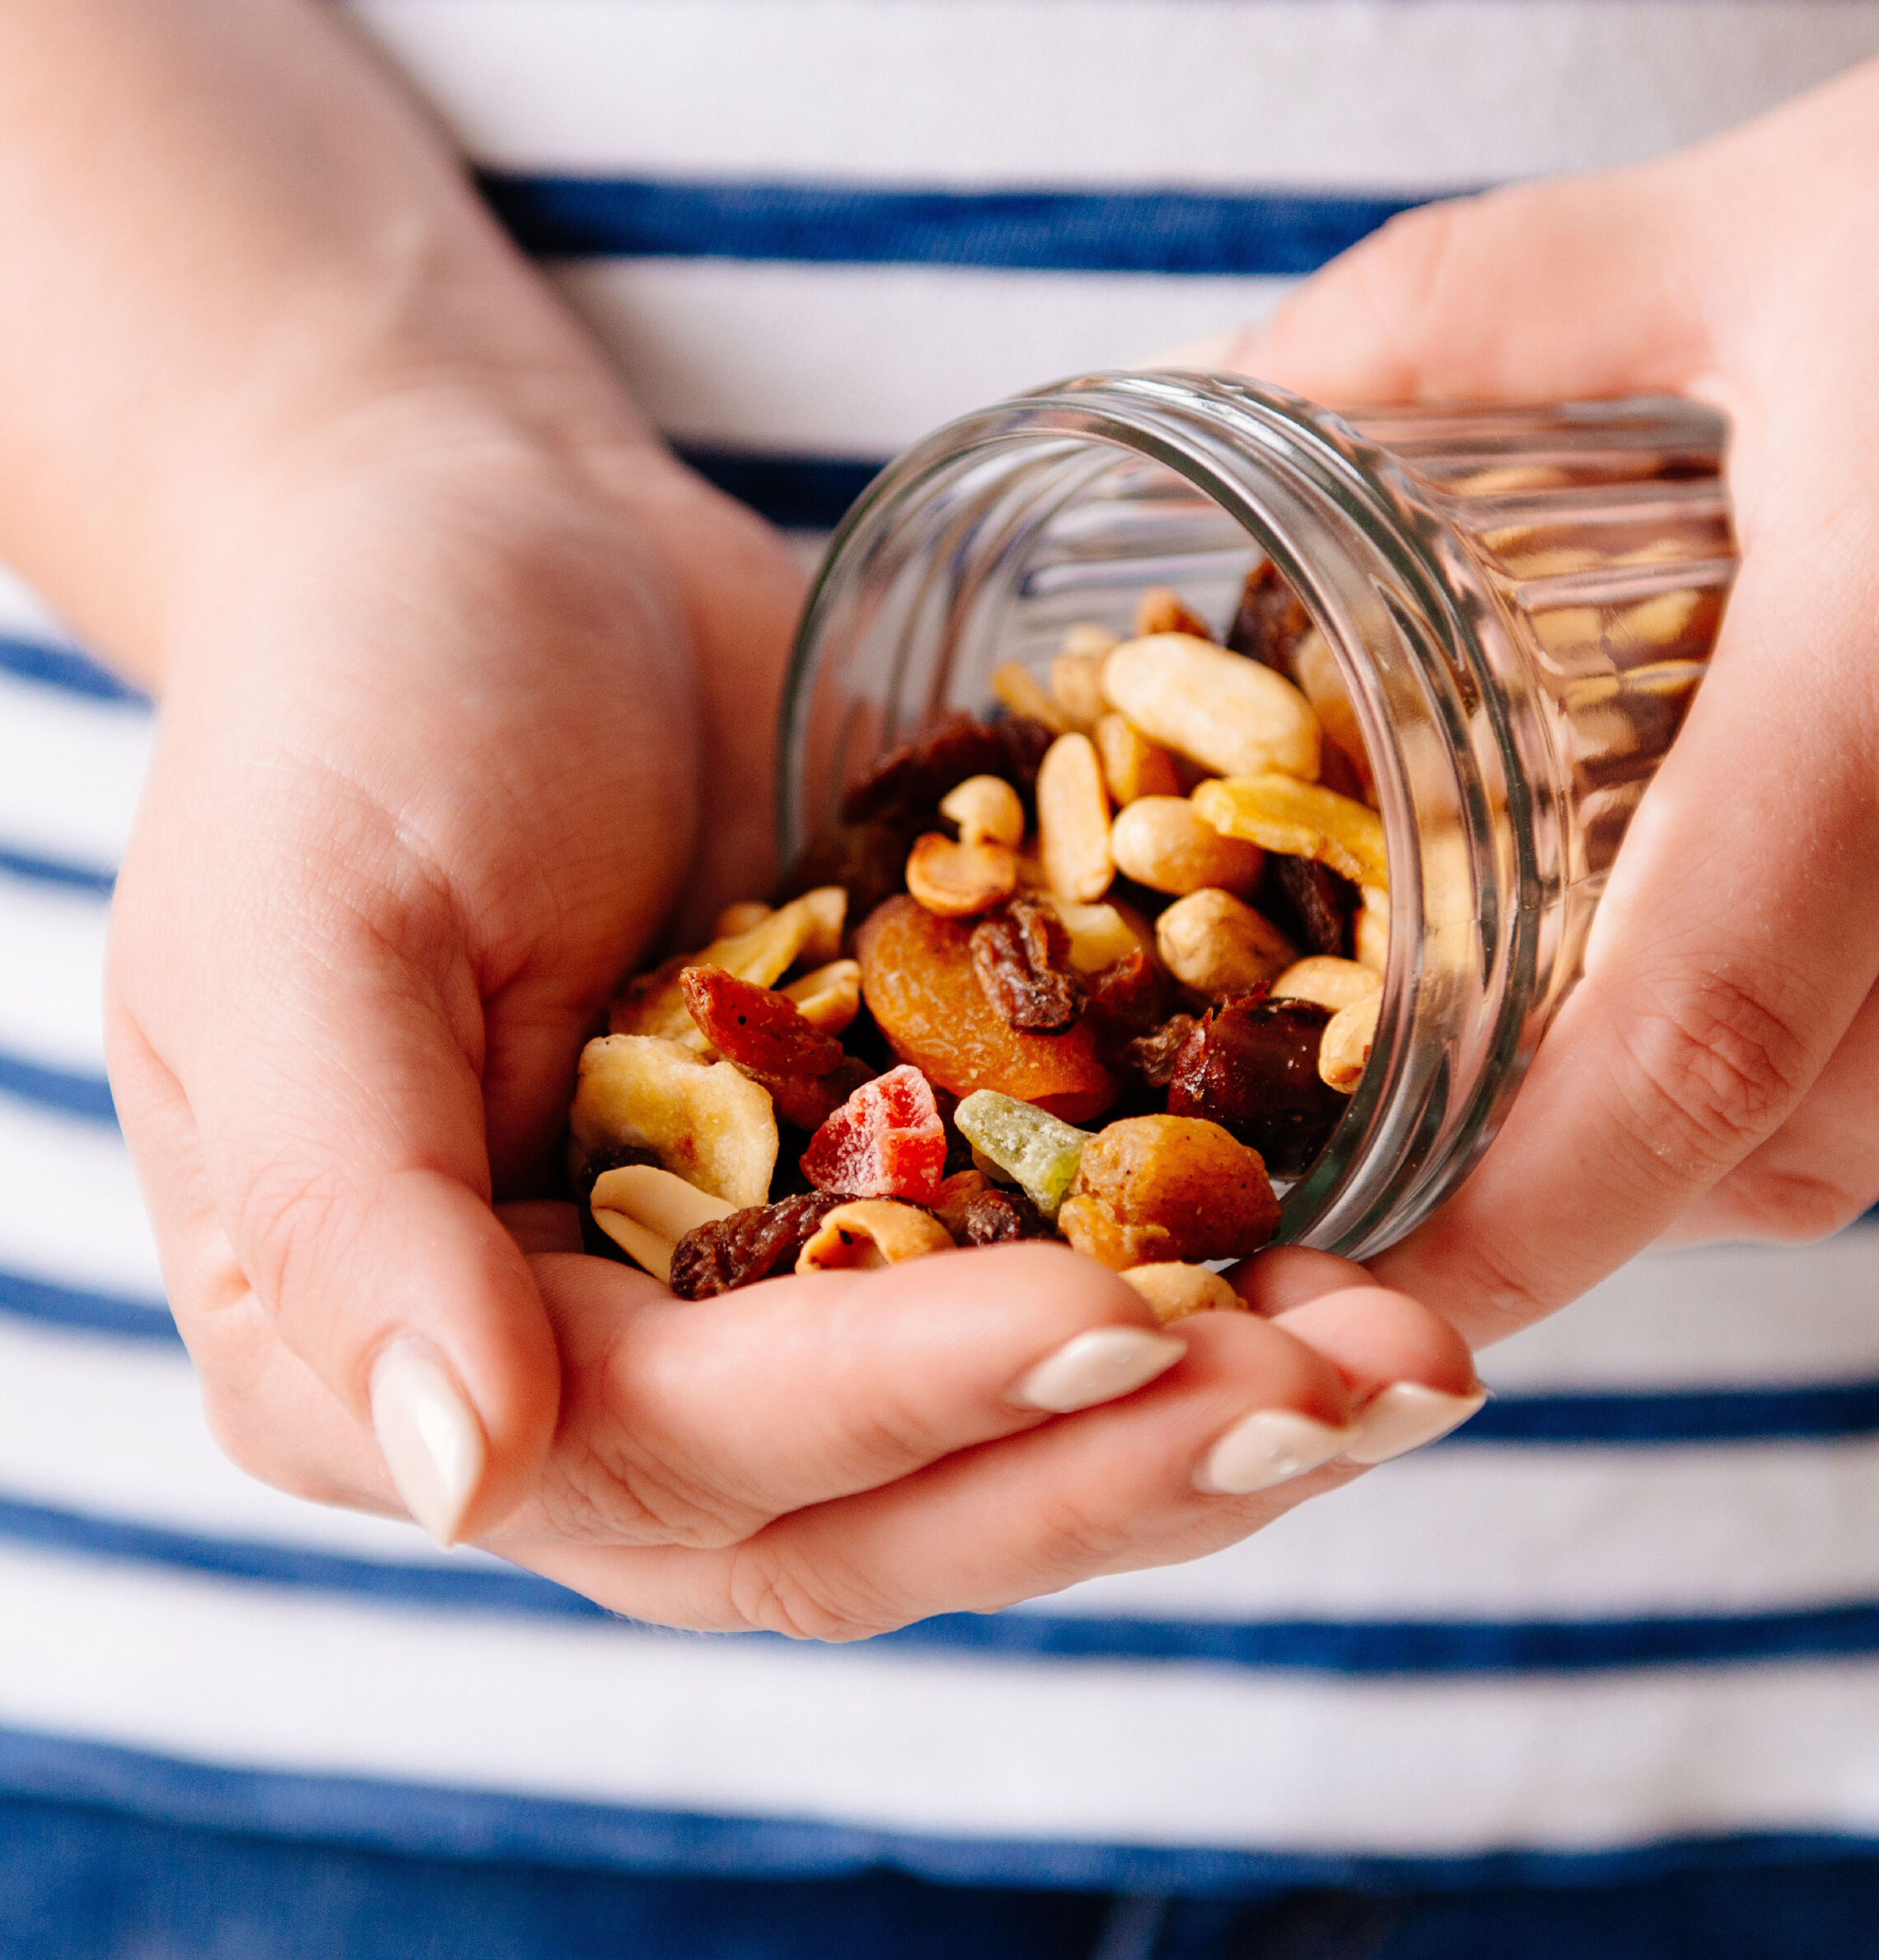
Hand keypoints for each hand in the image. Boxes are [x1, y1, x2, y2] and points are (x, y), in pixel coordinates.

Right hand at [104, 402, 1476, 1634]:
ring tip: (1406, 1362)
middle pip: (876, 1507)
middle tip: (1334, 1396)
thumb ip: (340, 1212)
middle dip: (1109, 1465)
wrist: (498, 547)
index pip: (679, 1454)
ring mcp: (774, 1290)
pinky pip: (1066, 1273)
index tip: (1112, 1321)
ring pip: (1001, 1439)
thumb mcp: (295, 927)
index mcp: (413, 1363)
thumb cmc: (354, 706)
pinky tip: (1367, 1258)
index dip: (901, 1406)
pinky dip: (1217, 1286)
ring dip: (1207, 1422)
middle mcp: (606, 1378)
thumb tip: (460, 1475)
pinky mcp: (905, 1181)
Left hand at [1230, 0, 1878, 1343]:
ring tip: (1641, 1062)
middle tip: (1477, 1163)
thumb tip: (1228, 387)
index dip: (1531, 1217)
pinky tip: (1856, 973)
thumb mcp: (1739, 225)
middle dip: (1630, 1197)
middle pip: (1824, 1126)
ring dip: (1781, 1136)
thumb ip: (1457, 317)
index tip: (1392, 1284)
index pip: (1693, 1035)